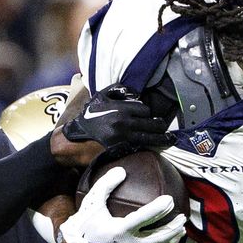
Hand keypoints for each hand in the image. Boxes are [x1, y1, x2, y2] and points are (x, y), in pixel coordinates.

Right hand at [53, 86, 171, 166]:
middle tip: (163, 126)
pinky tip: (157, 148)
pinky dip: (150, 148)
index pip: (145, 110)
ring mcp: (124, 140)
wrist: (72, 142)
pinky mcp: (122, 152)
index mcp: (119, 110)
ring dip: (162, 138)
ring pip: (152, 138)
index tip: (148, 116)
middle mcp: (124, 124)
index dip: (147, 113)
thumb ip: (115, 90)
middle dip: (159, 125)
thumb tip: (133, 90)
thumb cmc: (86, 119)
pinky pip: (142, 149)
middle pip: (152, 124)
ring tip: (169, 138)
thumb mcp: (97, 98)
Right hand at [59, 166, 186, 242]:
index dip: (159, 208)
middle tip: (182, 217)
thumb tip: (122, 170)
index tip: (170, 200)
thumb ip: (106, 184)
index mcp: (119, 230)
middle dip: (173, 227)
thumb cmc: (85, 223)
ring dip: (172, 239)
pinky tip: (170, 242)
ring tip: (181, 229)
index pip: (145, 218)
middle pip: (158, 237)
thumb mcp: (92, 202)